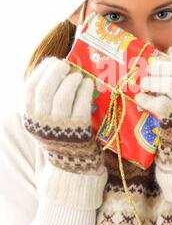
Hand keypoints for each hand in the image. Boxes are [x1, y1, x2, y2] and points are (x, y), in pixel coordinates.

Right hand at [23, 56, 105, 175]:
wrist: (73, 162)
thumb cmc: (60, 133)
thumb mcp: (45, 120)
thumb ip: (46, 98)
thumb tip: (56, 68)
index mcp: (31, 117)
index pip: (30, 89)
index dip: (41, 71)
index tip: (52, 62)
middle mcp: (43, 122)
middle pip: (45, 89)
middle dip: (56, 72)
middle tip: (66, 65)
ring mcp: (61, 125)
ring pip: (62, 96)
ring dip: (72, 80)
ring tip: (78, 75)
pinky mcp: (79, 128)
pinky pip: (82, 103)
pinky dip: (85, 89)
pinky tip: (88, 84)